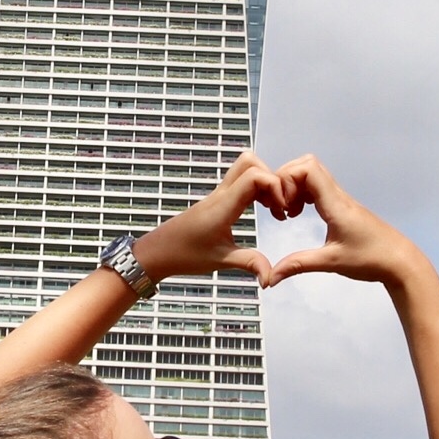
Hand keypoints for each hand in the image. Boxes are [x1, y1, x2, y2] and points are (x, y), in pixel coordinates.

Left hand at [135, 153, 289, 285]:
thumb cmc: (182, 254)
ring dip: (265, 183)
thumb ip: (250, 263)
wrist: (156, 252)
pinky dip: (256, 189)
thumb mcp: (221, 261)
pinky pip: (240, 183)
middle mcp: (220, 195)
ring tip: (274, 209)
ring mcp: (217, 196)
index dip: (274, 186)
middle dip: (272, 178)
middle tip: (280, 204)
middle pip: (249, 162)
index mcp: (222, 206)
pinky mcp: (217, 201)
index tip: (282, 209)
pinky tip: (262, 209)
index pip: (254, 176)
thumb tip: (272, 276)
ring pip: (244, 169)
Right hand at [257, 155, 423, 289]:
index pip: (307, 169)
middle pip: (307, 164)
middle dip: (286, 180)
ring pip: (313, 174)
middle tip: (282, 205)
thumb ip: (298, 264)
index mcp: (335, 204)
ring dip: (294, 186)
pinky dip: (303, 193)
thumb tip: (272, 276)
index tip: (283, 204)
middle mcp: (338, 196)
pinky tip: (301, 213)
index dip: (287, 179)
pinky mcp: (343, 206)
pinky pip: (319, 187)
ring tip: (289, 210)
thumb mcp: (331, 262)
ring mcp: (342, 199)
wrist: (401, 263)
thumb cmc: (371, 259)